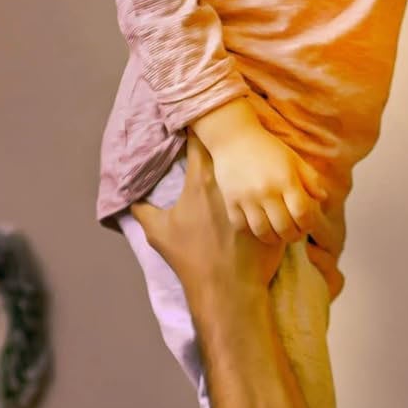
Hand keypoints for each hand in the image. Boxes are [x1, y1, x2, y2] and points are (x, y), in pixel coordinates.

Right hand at [131, 134, 284, 298]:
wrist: (227, 287)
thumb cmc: (191, 259)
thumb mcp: (158, 233)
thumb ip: (143, 210)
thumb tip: (129, 199)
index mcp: (201, 181)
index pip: (201, 142)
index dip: (200, 128)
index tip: (200, 120)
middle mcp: (229, 182)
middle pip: (232, 148)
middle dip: (230, 138)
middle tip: (230, 124)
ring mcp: (254, 194)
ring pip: (258, 164)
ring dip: (255, 156)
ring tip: (254, 146)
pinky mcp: (274, 208)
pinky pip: (277, 186)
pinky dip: (275, 180)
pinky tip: (277, 173)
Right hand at [206, 121, 326, 244]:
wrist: (233, 137)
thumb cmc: (268, 148)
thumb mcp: (294, 159)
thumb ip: (310, 179)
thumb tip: (322, 198)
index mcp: (286, 180)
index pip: (302, 214)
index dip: (308, 224)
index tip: (307, 225)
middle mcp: (267, 191)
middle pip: (284, 228)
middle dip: (293, 236)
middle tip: (295, 233)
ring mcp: (247, 198)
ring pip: (263, 232)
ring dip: (273, 238)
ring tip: (278, 234)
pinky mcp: (230, 201)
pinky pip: (242, 226)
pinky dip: (251, 231)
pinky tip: (259, 225)